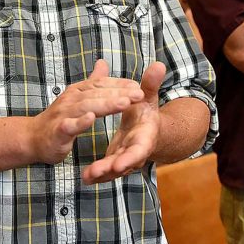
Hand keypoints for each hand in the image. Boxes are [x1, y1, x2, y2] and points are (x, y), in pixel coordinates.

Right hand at [28, 59, 144, 165]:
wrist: (33, 137)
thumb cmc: (59, 118)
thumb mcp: (77, 97)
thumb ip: (92, 81)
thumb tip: (103, 62)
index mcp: (78, 91)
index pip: (101, 84)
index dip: (120, 84)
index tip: (138, 86)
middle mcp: (71, 99)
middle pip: (97, 94)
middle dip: (119, 93)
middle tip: (139, 94)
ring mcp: (63, 114)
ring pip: (86, 107)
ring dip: (105, 104)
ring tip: (124, 103)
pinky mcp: (58, 130)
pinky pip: (69, 125)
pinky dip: (80, 121)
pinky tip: (91, 119)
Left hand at [82, 61, 165, 184]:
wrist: (148, 127)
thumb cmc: (146, 111)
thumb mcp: (148, 96)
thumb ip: (150, 83)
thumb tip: (159, 65)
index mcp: (146, 136)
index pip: (140, 149)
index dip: (130, 158)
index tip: (118, 164)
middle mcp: (136, 150)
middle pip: (125, 164)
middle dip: (111, 168)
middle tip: (96, 172)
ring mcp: (126, 158)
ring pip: (114, 170)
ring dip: (101, 174)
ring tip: (87, 177)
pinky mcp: (116, 161)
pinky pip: (106, 171)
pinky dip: (97, 175)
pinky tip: (85, 178)